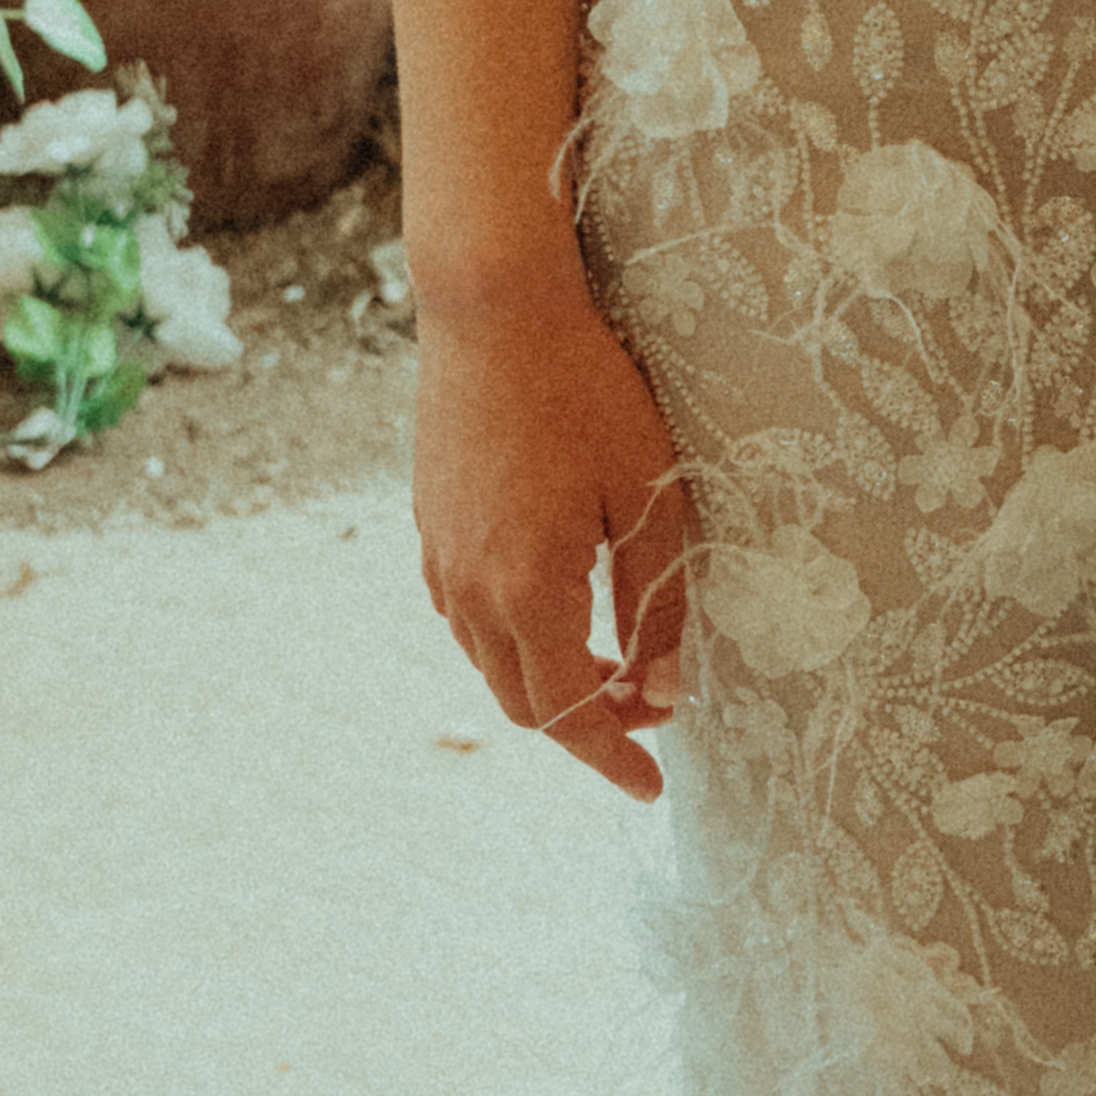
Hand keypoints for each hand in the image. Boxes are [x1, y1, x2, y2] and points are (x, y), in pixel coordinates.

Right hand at [416, 281, 693, 801]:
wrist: (493, 309)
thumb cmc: (586, 393)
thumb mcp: (651, 501)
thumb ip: (656, 605)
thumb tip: (664, 688)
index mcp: (526, 592)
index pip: (568, 715)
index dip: (612, 758)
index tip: (651, 786)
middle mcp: (470, 590)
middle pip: (522, 703)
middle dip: (588, 724)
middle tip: (651, 710)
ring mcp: (441, 557)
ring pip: (490, 662)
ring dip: (549, 681)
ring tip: (615, 665)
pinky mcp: (431, 525)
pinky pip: (468, 616)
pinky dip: (514, 640)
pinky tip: (559, 609)